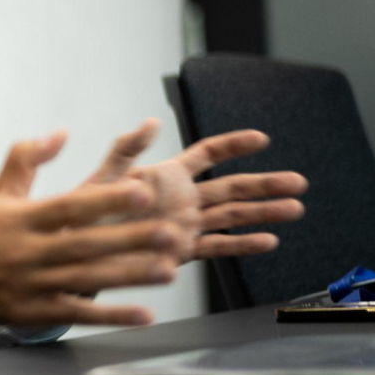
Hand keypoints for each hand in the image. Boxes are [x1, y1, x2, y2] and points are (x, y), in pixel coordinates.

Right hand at [0, 131, 187, 343]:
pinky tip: (144, 314)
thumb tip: (59, 133)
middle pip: (86, 245)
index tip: (141, 189)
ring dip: (129, 276)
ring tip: (170, 269)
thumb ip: (25, 161)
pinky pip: (78, 314)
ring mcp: (32, 286)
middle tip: (170, 232)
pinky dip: (111, 316)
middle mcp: (28, 253)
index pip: (69, 207)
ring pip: (88, 281)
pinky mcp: (34, 313)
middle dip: (129, 239)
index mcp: (20, 219)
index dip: (106, 199)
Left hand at [79, 119, 307, 262]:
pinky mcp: (181, 251)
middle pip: (231, 188)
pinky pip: (217, 247)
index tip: (261, 138)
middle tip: (298, 182)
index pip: (207, 155)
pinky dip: (243, 245)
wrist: (77, 248)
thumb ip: (128, 149)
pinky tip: (268, 241)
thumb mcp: (107, 175)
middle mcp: (183, 199)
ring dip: (264, 213)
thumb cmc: (86, 209)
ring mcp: (185, 225)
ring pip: (232, 217)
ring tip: (295, 209)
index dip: (233, 145)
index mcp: (167, 175)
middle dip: (265, 184)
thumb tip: (150, 123)